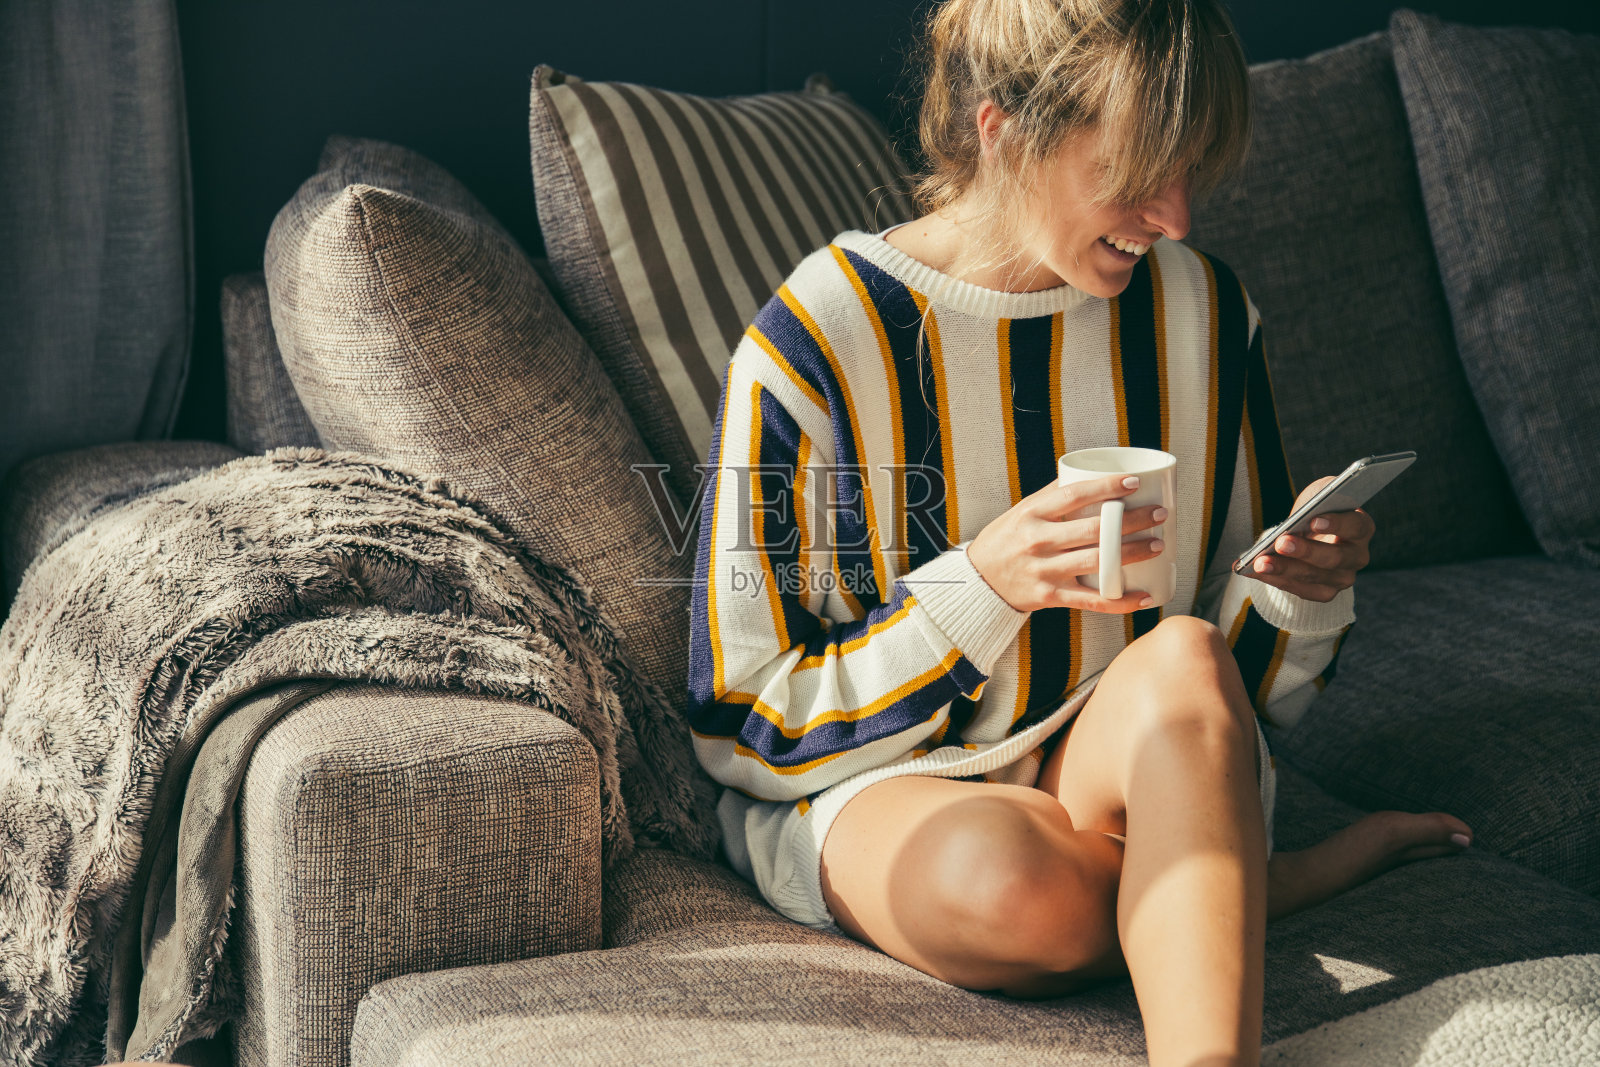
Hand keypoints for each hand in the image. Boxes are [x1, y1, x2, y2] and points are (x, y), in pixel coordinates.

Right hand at [967, 473, 1166, 613]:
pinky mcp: (1049, 597)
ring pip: (1097, 563)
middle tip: (1159, 514)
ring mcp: (1044, 571)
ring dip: (1132, 554)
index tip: (1133, 482)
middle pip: (1093, 530)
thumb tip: (1093, 472)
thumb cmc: (1006, 540)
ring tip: (1157, 545)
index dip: (1106, 487)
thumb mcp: (1023, 511)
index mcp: (1031, 513)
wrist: (978, 581)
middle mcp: (1037, 541)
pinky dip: (1120, 601)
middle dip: (1132, 521)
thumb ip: (1054, 495)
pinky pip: (1091, 601)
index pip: (1074, 495)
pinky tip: (1143, 596)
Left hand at [1245, 475, 1374, 602]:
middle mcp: (1358, 556)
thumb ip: (1315, 499)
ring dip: (1285, 570)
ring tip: (1260, 562)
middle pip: (1334, 558)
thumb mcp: (1318, 494)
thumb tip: (1298, 518)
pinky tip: (1254, 571)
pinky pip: (1301, 590)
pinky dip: (1276, 580)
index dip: (1337, 524)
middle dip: (1305, 551)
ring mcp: (1343, 577)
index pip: (1355, 526)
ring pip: (1315, 577)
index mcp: (1361, 527)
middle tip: (1281, 542)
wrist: (1308, 531)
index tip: (1313, 520)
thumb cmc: (1315, 509)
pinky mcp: (1325, 592)